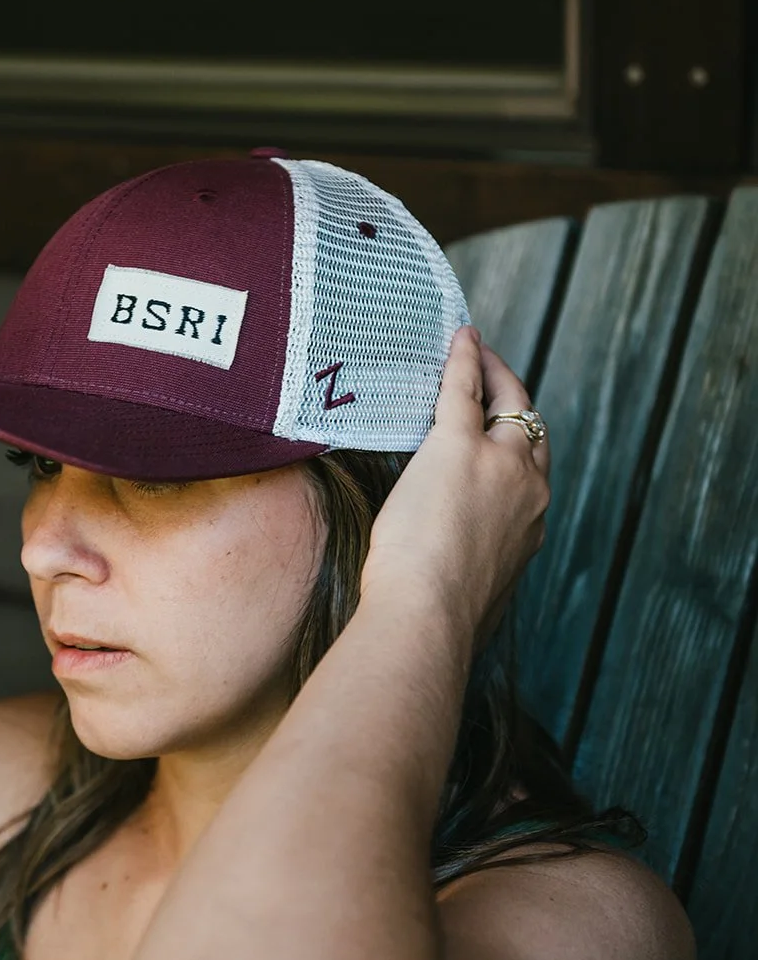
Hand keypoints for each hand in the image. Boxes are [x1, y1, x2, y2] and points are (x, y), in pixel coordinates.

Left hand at [361, 326, 550, 654]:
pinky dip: (464, 362)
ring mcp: (498, 465)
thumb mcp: (474, 593)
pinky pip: (464, 390)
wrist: (427, 616)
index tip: (504, 435)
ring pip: (508, 404)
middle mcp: (529, 490)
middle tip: (496, 377)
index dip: (519, 449)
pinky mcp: (457, 447)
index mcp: (531, 526)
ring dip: (496, 375)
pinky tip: (461, 341)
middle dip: (516, 401)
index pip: (532, 474)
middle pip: (531, 430)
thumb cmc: (438, 618)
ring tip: (478, 356)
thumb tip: (451, 587)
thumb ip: (474, 572)